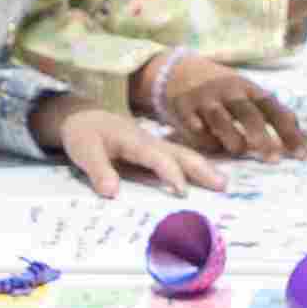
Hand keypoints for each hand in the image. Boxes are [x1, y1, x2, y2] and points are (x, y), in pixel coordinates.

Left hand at [56, 99, 228, 197]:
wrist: (82, 115)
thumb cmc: (84, 132)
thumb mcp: (84, 150)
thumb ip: (98, 170)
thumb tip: (111, 193)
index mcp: (135, 141)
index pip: (158, 157)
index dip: (170, 174)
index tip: (183, 192)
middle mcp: (150, 142)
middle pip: (181, 153)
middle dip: (202, 168)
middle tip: (223, 185)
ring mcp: (154, 145)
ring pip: (183, 154)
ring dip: (204, 168)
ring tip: (224, 183)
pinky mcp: (153, 151)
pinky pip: (177, 158)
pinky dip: (194, 167)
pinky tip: (206, 178)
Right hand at [147, 54, 302, 158]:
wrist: (176, 71)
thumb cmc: (220, 88)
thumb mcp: (245, 91)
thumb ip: (268, 110)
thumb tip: (299, 133)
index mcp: (248, 87)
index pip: (273, 108)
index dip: (288, 131)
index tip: (302, 153)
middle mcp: (228, 91)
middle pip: (248, 113)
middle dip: (262, 137)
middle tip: (273, 160)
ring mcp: (205, 99)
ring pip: (221, 120)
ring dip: (233, 139)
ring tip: (239, 150)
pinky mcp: (183, 109)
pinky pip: (196, 130)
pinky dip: (205, 140)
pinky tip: (210, 144)